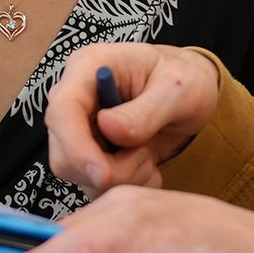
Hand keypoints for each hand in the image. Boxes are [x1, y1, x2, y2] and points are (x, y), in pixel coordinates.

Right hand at [44, 44, 220, 195]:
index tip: (103, 173)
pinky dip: (122, 185)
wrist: (191, 92)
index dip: (76, 146)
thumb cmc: (184, 78)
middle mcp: (75, 97)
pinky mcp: (86, 150)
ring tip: (149, 156)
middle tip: (146, 156)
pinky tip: (145, 166)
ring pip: (78, 174)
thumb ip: (146, 111)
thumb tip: (107, 127)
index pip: (63, 110)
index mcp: (88, 67)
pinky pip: (92, 184)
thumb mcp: (177, 89)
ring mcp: (78, 126)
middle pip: (64, 152)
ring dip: (119, 178)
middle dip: (107, 168)